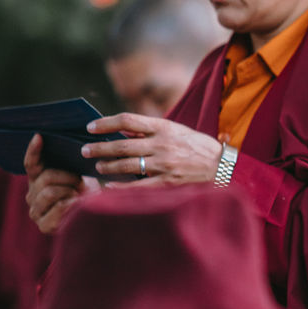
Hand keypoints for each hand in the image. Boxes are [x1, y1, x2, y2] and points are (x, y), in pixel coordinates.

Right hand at [25, 134, 96, 233]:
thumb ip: (68, 163)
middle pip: (45, 178)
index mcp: (37, 180)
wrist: (97, 216)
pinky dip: (71, 203)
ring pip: (49, 192)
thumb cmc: (87, 192)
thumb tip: (69, 145)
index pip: (30, 163)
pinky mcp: (44, 226)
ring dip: (70, 190)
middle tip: (81, 181)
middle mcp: (32, 195)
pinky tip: (78, 203)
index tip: (40, 136)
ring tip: (79, 194)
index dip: (34, 150)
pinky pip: (57, 207)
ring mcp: (35, 211)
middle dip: (68, 177)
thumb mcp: (78, 174)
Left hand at [81, 113, 222, 186]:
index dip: (105, 123)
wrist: (223, 166)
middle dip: (99, 148)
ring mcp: (164, 164)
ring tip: (97, 167)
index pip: (127, 120)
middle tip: (84, 151)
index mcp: (164, 127)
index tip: (90, 127)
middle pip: (121, 145)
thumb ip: (152, 132)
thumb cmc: (199, 148)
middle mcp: (162, 144)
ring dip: (107, 166)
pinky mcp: (167, 182)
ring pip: (126, 164)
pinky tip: (109, 187)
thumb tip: (124, 133)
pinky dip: (120, 187)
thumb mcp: (178, 132)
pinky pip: (137, 185)